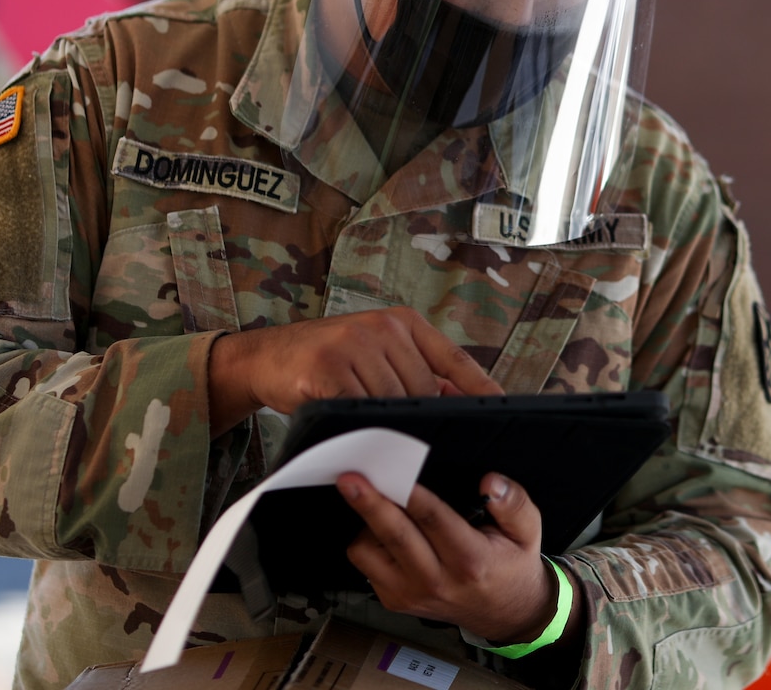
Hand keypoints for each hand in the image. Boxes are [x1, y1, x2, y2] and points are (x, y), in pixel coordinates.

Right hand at [207, 308, 501, 434]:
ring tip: (388, 448)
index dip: (480, 386)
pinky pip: (360, 409)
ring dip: (391, 430)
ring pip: (393, 403)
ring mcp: (354, 344)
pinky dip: (363, 429)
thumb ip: (413, 372)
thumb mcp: (375, 355)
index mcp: (402, 323)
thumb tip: (456, 403)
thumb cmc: (328, 362)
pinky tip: (360, 440)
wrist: (266, 357)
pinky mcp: (328, 366)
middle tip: (426, 449)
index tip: (504, 408)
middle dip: (424, 421)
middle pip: (423, 389)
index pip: (453, 357)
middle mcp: (382, 327)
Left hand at [338, 470, 567, 644]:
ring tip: (383, 504)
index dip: (410, 493)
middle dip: (369, 502)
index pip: (433, 520)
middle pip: (394, 535)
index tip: (394, 470)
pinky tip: (387, 530)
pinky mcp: (394, 601)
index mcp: (470, 561)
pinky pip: (365, 565)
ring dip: (368, 523)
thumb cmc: (511, 564)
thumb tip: (491, 482)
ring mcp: (410, 595)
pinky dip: (370, 542)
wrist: (504, 612)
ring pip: (369, 552)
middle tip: (351, 478)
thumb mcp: (528, 531)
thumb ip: (513, 503)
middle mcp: (436, 581)